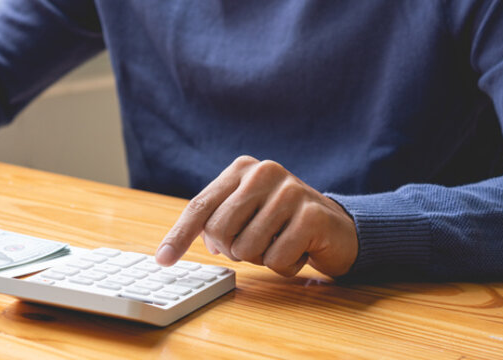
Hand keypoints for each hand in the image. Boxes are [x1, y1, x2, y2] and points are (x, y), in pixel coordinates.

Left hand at [154, 156, 357, 276]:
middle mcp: (264, 172)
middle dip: (233, 250)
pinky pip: (276, 260)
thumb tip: (185, 244)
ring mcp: (290, 191)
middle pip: (219, 231)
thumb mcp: (247, 213)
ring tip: (281, 243)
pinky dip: (285, 266)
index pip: (200, 207)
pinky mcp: (312, 215)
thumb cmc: (283, 223)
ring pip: (246, 248)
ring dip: (261, 259)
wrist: (338, 228)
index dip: (179, 236)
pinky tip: (300, 250)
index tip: (163, 260)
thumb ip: (216, 221)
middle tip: (257, 246)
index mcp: (242, 169)